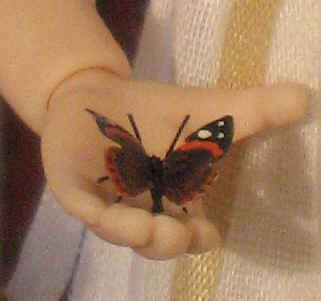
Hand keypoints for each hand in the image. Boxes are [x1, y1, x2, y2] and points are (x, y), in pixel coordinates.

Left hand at [41, 69, 306, 259]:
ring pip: (123, 232)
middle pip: (158, 239)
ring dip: (138, 235)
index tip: (210, 232)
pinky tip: (105, 215)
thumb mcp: (207, 112)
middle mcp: (144, 210)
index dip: (201, 236)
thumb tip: (303, 98)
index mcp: (175, 199)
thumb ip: (252, 111)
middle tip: (181, 236)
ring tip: (151, 229)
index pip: (192, 231)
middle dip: (170, 242)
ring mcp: (109, 204)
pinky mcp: (77, 193)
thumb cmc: (154, 111)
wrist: (99, 97)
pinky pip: (86, 211)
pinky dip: (97, 216)